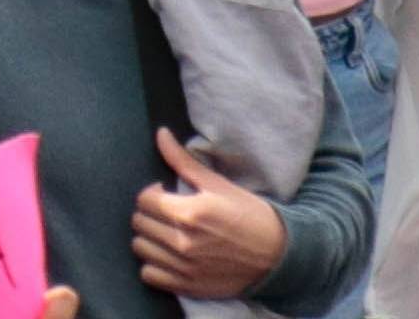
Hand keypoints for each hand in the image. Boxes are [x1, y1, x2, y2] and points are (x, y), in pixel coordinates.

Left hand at [128, 133, 289, 298]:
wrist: (279, 255)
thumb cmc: (249, 215)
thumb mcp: (218, 185)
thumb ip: (183, 161)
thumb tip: (160, 134)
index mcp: (188, 213)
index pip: (144, 199)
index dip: (153, 193)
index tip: (166, 193)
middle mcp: (181, 242)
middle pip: (139, 222)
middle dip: (150, 213)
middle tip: (168, 212)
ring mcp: (183, 267)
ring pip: (140, 247)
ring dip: (149, 238)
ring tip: (167, 232)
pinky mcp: (187, 286)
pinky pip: (149, 275)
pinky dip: (153, 264)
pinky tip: (168, 255)